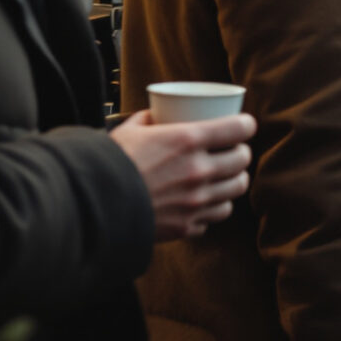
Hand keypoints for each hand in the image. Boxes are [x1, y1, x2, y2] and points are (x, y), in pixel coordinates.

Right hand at [111, 112, 255, 240]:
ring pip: (236, 189)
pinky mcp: (187, 226)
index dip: (246, 124)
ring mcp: (196, 202)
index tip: (244, 125)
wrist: (94, 207)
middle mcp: (199, 171)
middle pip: (242, 160)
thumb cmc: (109, 164)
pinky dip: (214, 208)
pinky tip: (204, 202)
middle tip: (232, 150)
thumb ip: (148, 120)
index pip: (239, 129)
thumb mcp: (129, 131)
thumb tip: (157, 115)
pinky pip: (215, 216)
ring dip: (234, 180)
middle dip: (241, 153)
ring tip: (225, 177)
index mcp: (188, 140)